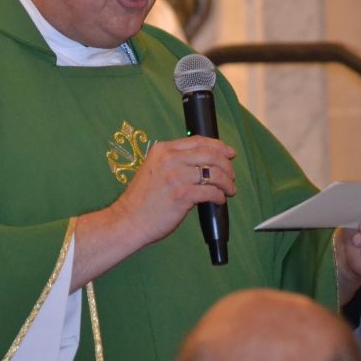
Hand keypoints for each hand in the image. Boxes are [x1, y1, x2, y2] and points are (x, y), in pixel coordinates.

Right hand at [71, 136, 235, 289]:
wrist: (129, 219)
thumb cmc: (142, 199)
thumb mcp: (154, 169)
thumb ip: (175, 161)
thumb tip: (204, 162)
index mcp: (163, 149)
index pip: (198, 141)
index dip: (219, 146)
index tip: (229, 153)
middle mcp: (170, 159)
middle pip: (211, 154)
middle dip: (227, 165)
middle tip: (232, 175)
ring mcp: (177, 176)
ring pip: (214, 173)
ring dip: (227, 182)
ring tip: (230, 190)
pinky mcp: (182, 195)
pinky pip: (211, 192)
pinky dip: (220, 196)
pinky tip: (219, 200)